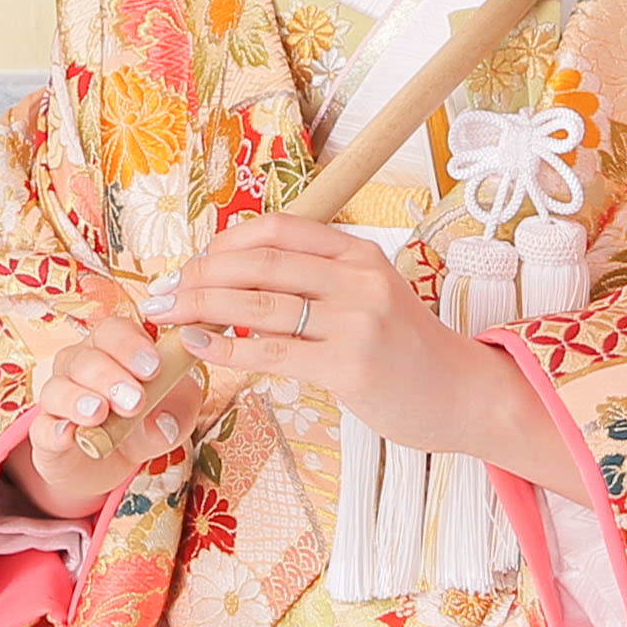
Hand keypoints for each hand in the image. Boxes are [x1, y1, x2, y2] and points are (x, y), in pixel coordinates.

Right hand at [0, 297, 195, 519]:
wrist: (112, 463)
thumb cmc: (145, 424)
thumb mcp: (174, 417)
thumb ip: (177, 414)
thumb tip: (164, 424)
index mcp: (113, 350)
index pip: (114, 331)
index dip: (131, 346)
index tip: (153, 367)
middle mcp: (78, 367)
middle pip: (86, 358)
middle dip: (110, 377)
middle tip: (135, 400)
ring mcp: (57, 400)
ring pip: (58, 388)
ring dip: (78, 399)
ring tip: (99, 413)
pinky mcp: (44, 435)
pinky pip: (42, 429)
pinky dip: (53, 431)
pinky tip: (67, 435)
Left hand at [153, 212, 580, 471]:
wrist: (463, 396)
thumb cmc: (406, 351)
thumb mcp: (369, 296)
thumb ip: (318, 281)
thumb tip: (239, 278)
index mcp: (359, 253)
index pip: (278, 229)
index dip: (226, 243)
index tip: (193, 263)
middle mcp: (357, 278)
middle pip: (261, 263)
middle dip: (202, 275)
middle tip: (164, 291)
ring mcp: (356, 321)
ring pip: (260, 304)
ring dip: (204, 307)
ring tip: (169, 314)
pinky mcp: (349, 365)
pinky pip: (272, 351)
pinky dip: (227, 348)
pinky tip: (199, 347)